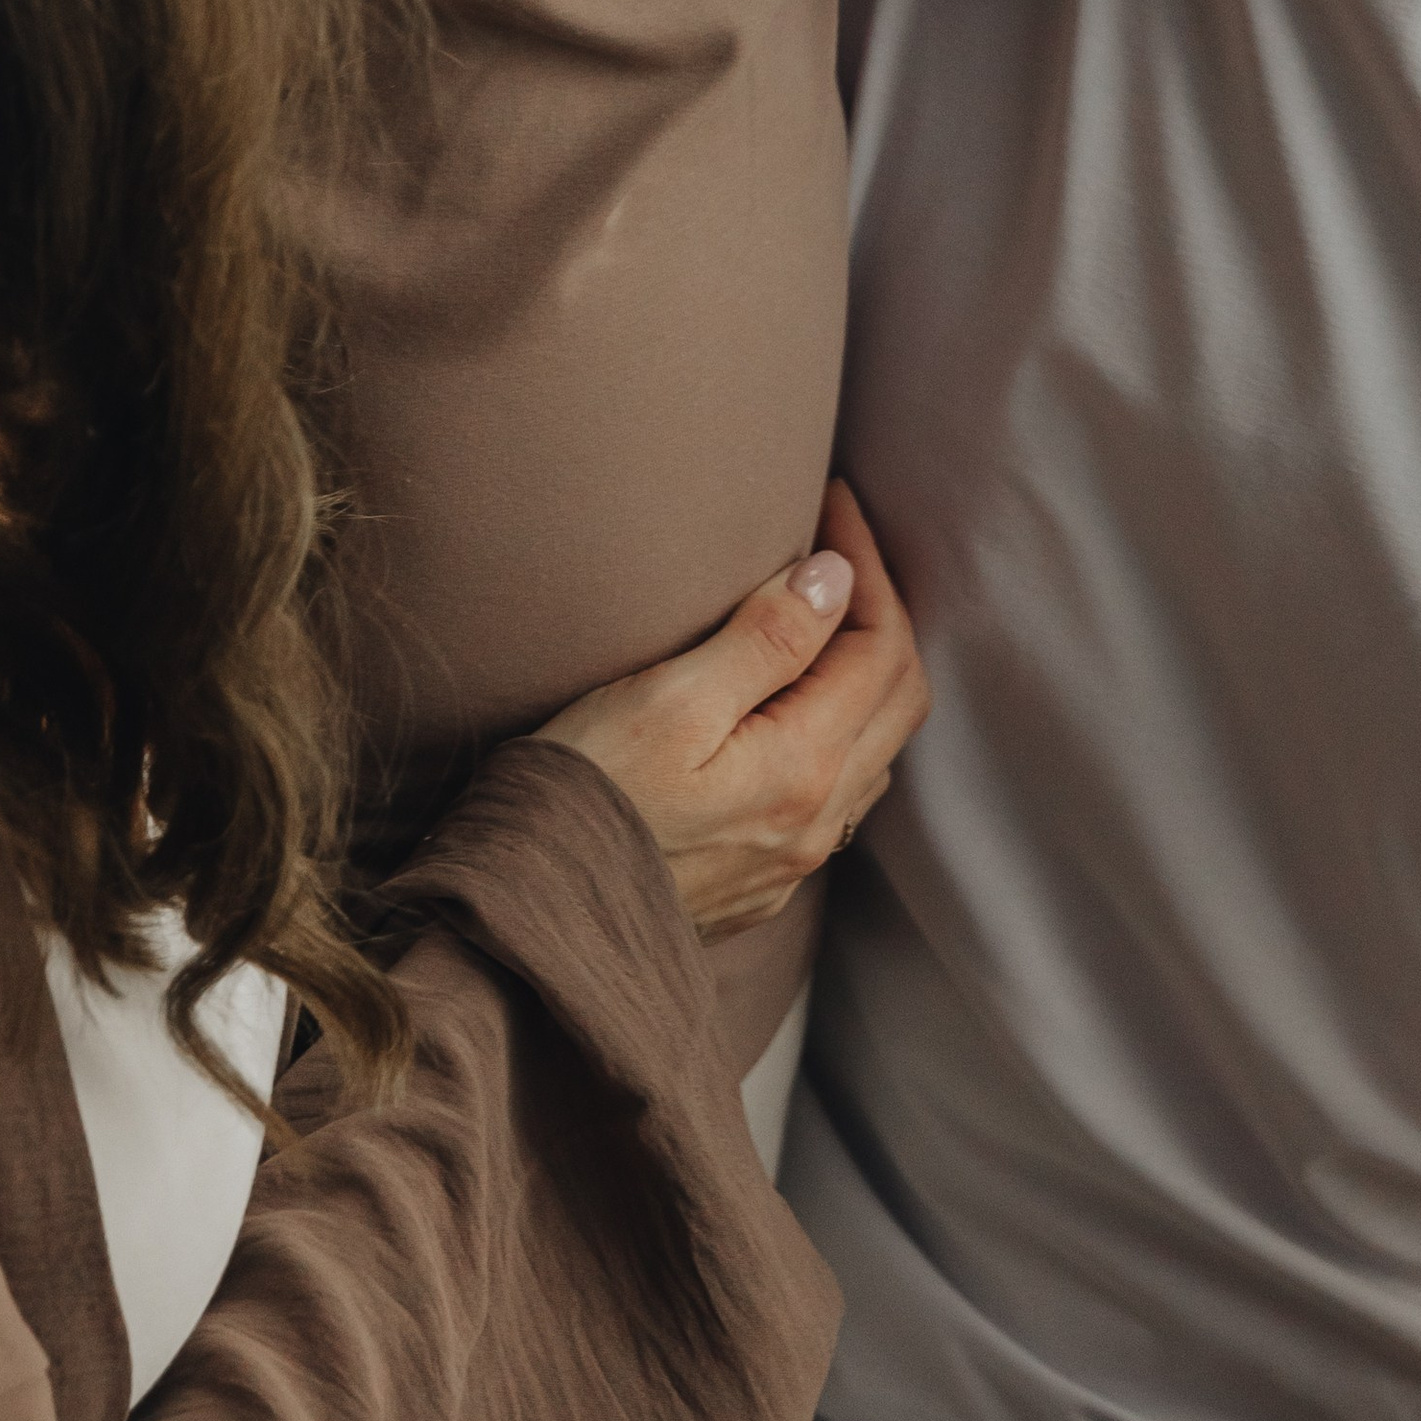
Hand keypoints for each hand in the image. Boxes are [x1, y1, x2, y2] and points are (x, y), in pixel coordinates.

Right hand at [535, 482, 928, 936]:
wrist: (524, 919)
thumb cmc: (580, 798)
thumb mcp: (667, 701)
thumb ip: (763, 640)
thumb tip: (834, 579)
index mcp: (804, 769)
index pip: (879, 644)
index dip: (865, 563)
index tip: (831, 501)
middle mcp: (815, 822)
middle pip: (897, 696)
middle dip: (880, 608)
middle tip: (838, 543)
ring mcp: (792, 859)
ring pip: (875, 747)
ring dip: (868, 671)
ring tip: (829, 611)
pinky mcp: (760, 880)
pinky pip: (841, 792)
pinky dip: (843, 727)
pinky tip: (802, 705)